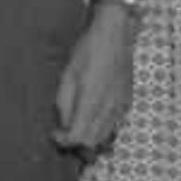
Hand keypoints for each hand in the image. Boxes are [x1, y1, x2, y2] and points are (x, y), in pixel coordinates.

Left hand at [53, 12, 137, 156]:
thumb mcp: (67, 75)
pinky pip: (114, 127)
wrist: (115, 35)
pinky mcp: (127, 103)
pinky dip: (101, 131)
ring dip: (89, 140)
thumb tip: (63, 125)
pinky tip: (90, 120)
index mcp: (92, 101)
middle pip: (93, 143)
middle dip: (76, 145)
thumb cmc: (88, 51)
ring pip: (106, 138)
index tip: (54, 134)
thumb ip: (64, 103)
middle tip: (62, 134)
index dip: (64, 142)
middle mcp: (110, 108)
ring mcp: (121, 107)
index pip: (79, 137)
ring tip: (75, 129)